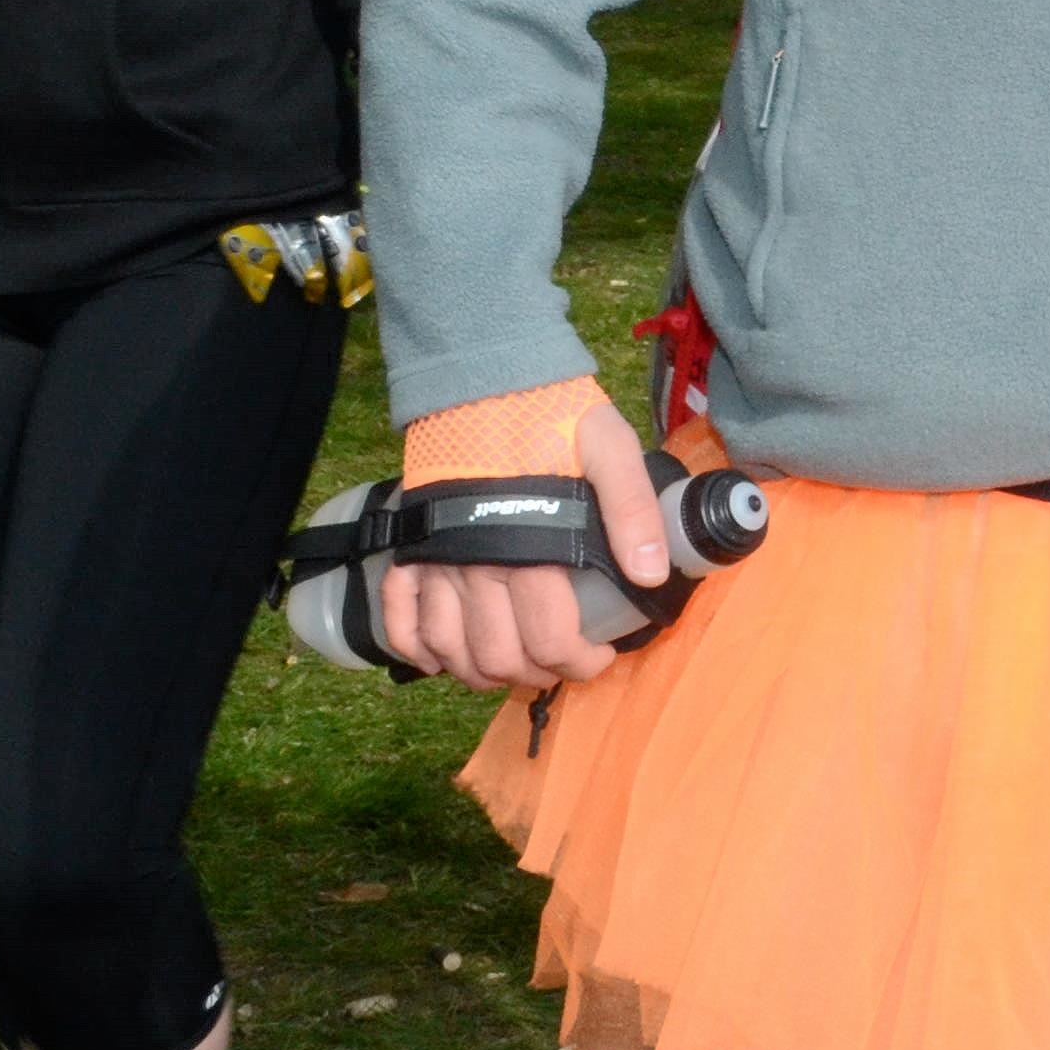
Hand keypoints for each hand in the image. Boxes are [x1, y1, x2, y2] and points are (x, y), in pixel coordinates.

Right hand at [385, 393, 670, 692]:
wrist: (483, 375)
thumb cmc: (551, 413)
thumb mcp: (609, 449)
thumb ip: (632, 511)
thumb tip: (651, 576)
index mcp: (531, 549)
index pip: (551, 639)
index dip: (580, 664)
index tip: (601, 657)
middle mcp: (477, 566)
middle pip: (499, 656)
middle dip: (537, 674)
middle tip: (562, 663)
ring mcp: (436, 562)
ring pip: (448, 650)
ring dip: (481, 673)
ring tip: (513, 666)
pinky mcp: (410, 549)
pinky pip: (398, 619)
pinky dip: (417, 650)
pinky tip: (443, 659)